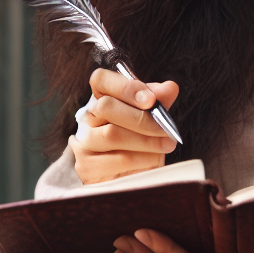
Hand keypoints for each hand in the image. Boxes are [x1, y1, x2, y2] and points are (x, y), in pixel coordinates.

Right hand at [72, 68, 178, 183]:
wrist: (124, 172)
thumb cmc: (138, 138)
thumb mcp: (149, 116)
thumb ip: (159, 101)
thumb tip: (170, 88)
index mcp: (101, 97)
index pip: (100, 79)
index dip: (126, 87)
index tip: (151, 100)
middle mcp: (87, 117)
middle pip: (106, 107)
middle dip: (141, 118)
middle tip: (165, 129)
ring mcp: (83, 142)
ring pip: (112, 134)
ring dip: (146, 140)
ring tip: (167, 144)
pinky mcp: (86, 167)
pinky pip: (117, 160)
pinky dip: (142, 160)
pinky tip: (153, 160)